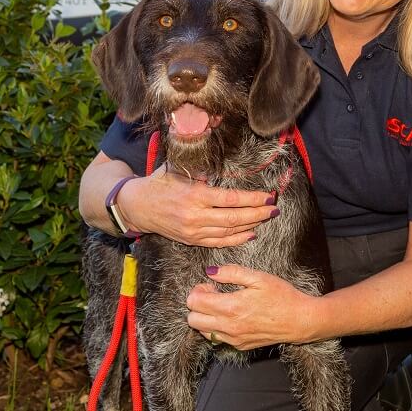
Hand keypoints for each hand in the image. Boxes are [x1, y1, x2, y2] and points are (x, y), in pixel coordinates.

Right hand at [118, 166, 277, 247]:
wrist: (136, 206)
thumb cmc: (158, 184)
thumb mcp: (178, 171)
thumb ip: (201, 170)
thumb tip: (224, 167)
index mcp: (195, 195)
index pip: (231, 199)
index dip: (253, 199)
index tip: (268, 196)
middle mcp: (195, 216)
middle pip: (235, 218)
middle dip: (258, 214)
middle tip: (274, 208)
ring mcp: (193, 231)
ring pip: (229, 232)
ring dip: (251, 226)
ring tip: (266, 218)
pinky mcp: (191, 240)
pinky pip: (218, 242)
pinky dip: (236, 239)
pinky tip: (250, 234)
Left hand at [185, 265, 322, 350]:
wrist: (300, 320)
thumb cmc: (282, 296)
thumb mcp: (258, 277)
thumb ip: (231, 273)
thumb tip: (211, 272)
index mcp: (231, 307)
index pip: (194, 302)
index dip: (198, 289)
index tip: (211, 284)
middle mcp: (229, 327)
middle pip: (192, 319)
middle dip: (197, 304)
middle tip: (213, 294)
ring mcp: (234, 339)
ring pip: (201, 331)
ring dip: (204, 317)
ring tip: (221, 305)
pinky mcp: (240, 346)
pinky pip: (216, 339)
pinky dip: (215, 327)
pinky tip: (230, 316)